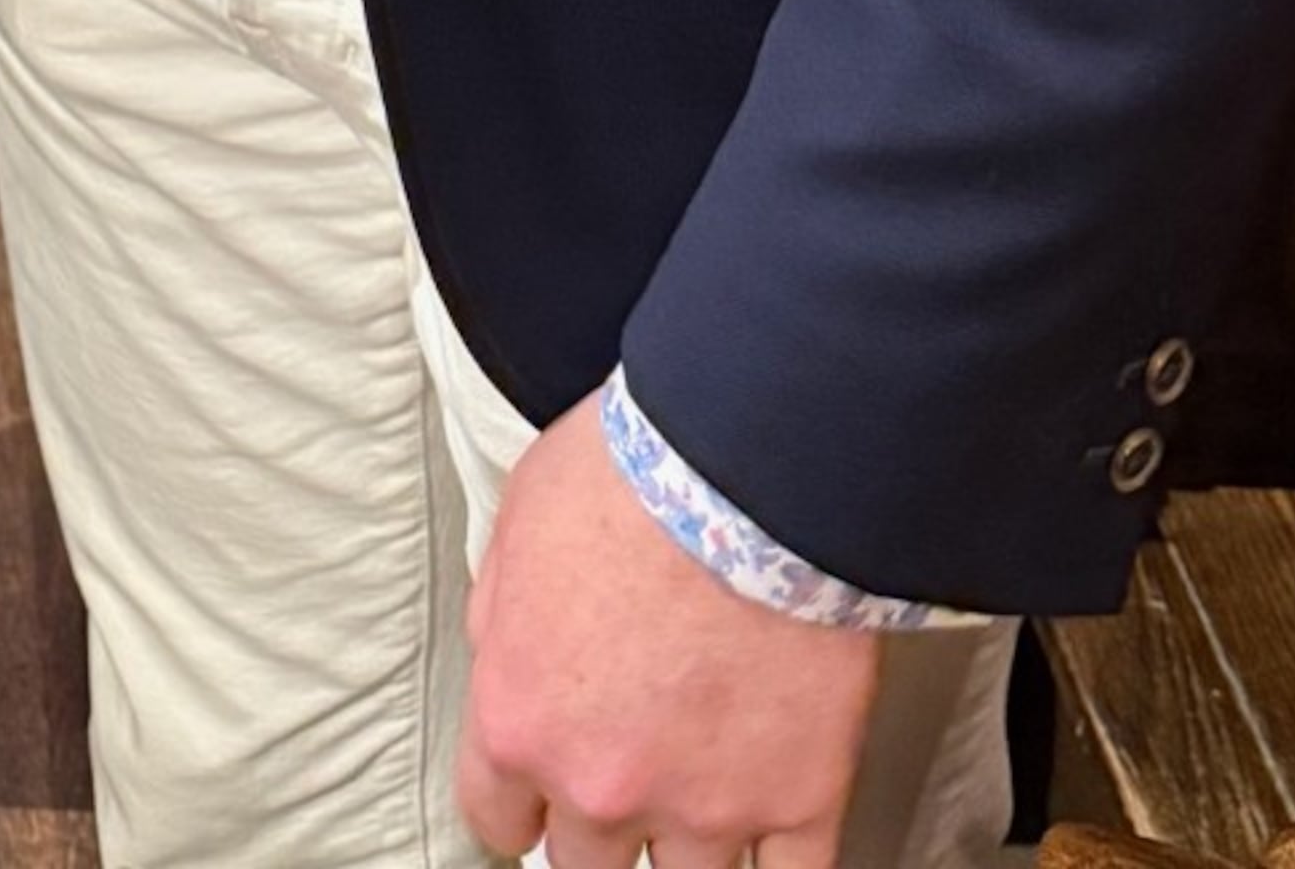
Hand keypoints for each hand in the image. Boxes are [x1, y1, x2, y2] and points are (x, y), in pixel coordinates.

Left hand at [455, 395, 879, 868]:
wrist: (748, 466)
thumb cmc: (633, 477)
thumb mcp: (517, 525)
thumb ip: (501, 620)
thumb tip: (504, 653)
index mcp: (520, 722)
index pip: (496, 820)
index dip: (519, 806)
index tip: (538, 803)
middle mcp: (603, 783)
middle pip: (585, 866)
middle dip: (600, 827)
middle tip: (626, 780)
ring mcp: (705, 803)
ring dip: (688, 839)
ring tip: (702, 793)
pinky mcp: (798, 796)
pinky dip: (780, 864)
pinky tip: (774, 841)